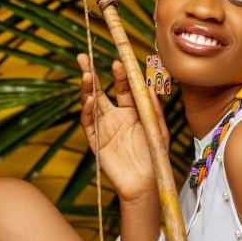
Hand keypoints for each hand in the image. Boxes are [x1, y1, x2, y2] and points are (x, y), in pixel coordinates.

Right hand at [78, 54, 169, 202]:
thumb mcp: (159, 129)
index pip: (123, 87)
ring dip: (87, 88)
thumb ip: (153, 108)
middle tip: (82, 56)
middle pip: (100, 90)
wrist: (146, 184)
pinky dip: (87, 111)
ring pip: (91, 103)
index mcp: (131, 111)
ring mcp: (104, 128)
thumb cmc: (155, 157)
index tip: (119, 61)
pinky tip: (89, 99)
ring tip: (86, 73)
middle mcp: (115, 117)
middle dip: (91, 73)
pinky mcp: (96, 142)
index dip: (120, 74)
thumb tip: (150, 84)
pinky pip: (88, 123)